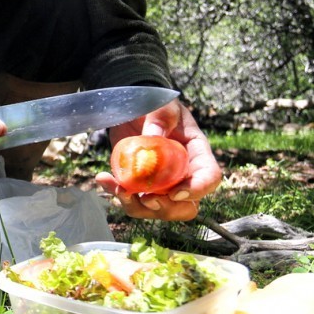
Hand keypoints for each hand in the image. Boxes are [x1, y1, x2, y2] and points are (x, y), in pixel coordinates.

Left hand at [94, 99, 222, 220]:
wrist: (132, 108)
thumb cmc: (153, 104)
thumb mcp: (161, 106)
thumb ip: (161, 117)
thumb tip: (153, 137)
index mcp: (196, 153)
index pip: (209, 177)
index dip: (197, 190)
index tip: (175, 193)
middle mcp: (183, 173)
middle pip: (186, 206)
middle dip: (166, 209)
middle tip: (145, 198)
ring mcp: (161, 182)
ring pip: (158, 209)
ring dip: (137, 207)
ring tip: (118, 189)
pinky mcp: (140, 185)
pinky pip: (132, 200)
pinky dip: (118, 195)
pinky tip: (104, 179)